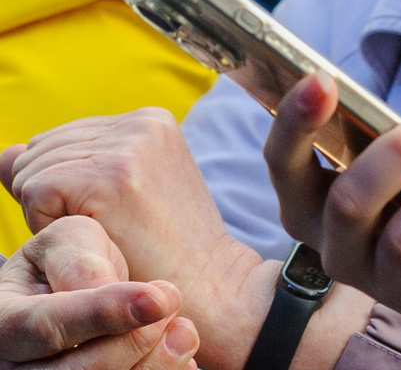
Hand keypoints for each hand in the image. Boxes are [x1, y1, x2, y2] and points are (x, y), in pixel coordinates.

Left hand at [0, 114, 268, 369]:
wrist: (210, 286)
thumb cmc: (158, 250)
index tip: (111, 212)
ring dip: (49, 209)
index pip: (58, 140)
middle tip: (104, 226)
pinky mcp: (110, 176)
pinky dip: (45, 221)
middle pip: (39, 150)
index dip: (63, 186)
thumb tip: (5, 153)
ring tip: (100, 230)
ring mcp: (128, 146)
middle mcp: (140, 122)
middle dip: (51, 193)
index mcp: (148, 120)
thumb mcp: (118, 196)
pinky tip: (91, 236)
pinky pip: (35, 190)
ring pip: (32, 169)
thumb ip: (64, 166)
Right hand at [0, 217, 198, 369]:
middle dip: (134, 342)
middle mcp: (15, 365)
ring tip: (182, 330)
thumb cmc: (66, 262)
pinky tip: (180, 354)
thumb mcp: (68, 243)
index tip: (157, 300)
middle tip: (170, 302)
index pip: (46, 326)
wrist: (69, 289)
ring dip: (154, 364)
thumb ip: (83, 265)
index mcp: (4, 321)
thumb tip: (110, 295)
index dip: (103, 314)